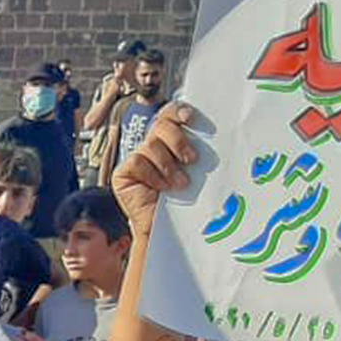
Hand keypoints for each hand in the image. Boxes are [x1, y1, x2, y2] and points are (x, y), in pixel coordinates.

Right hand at [110, 101, 197, 237]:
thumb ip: (198, 152)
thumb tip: (218, 135)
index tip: (190, 117)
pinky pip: (137, 162)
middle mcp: (152, 147)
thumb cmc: (187, 202)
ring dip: (168, 165)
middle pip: (160, 124)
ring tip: (180, 183)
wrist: (171, 230)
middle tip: (191, 159)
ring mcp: (136, 159)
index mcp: (170, 142)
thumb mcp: (197, 171)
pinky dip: (152, 175)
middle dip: (177, 139)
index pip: (169, 115)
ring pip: (150, 144)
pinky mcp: (123, 173)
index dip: (177, 111)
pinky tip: (160, 188)